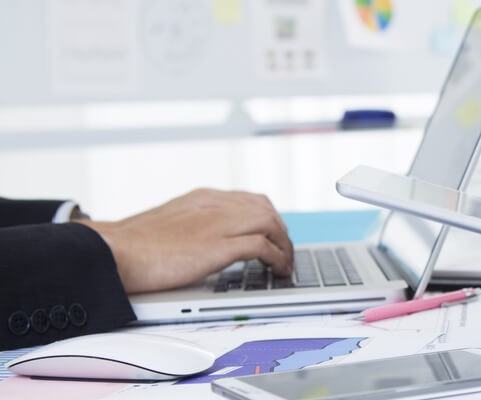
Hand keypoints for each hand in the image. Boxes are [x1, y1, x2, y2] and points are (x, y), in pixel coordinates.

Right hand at [81, 189, 293, 293]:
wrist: (112, 252)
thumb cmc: (132, 246)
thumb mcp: (168, 224)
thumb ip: (191, 226)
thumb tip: (203, 242)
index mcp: (202, 198)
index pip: (250, 200)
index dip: (269, 218)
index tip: (274, 235)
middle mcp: (214, 205)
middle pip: (266, 210)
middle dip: (282, 232)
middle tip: (285, 253)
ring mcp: (217, 223)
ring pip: (270, 223)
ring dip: (284, 246)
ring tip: (285, 265)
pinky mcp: (217, 246)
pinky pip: (262, 246)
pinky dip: (277, 257)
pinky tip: (277, 269)